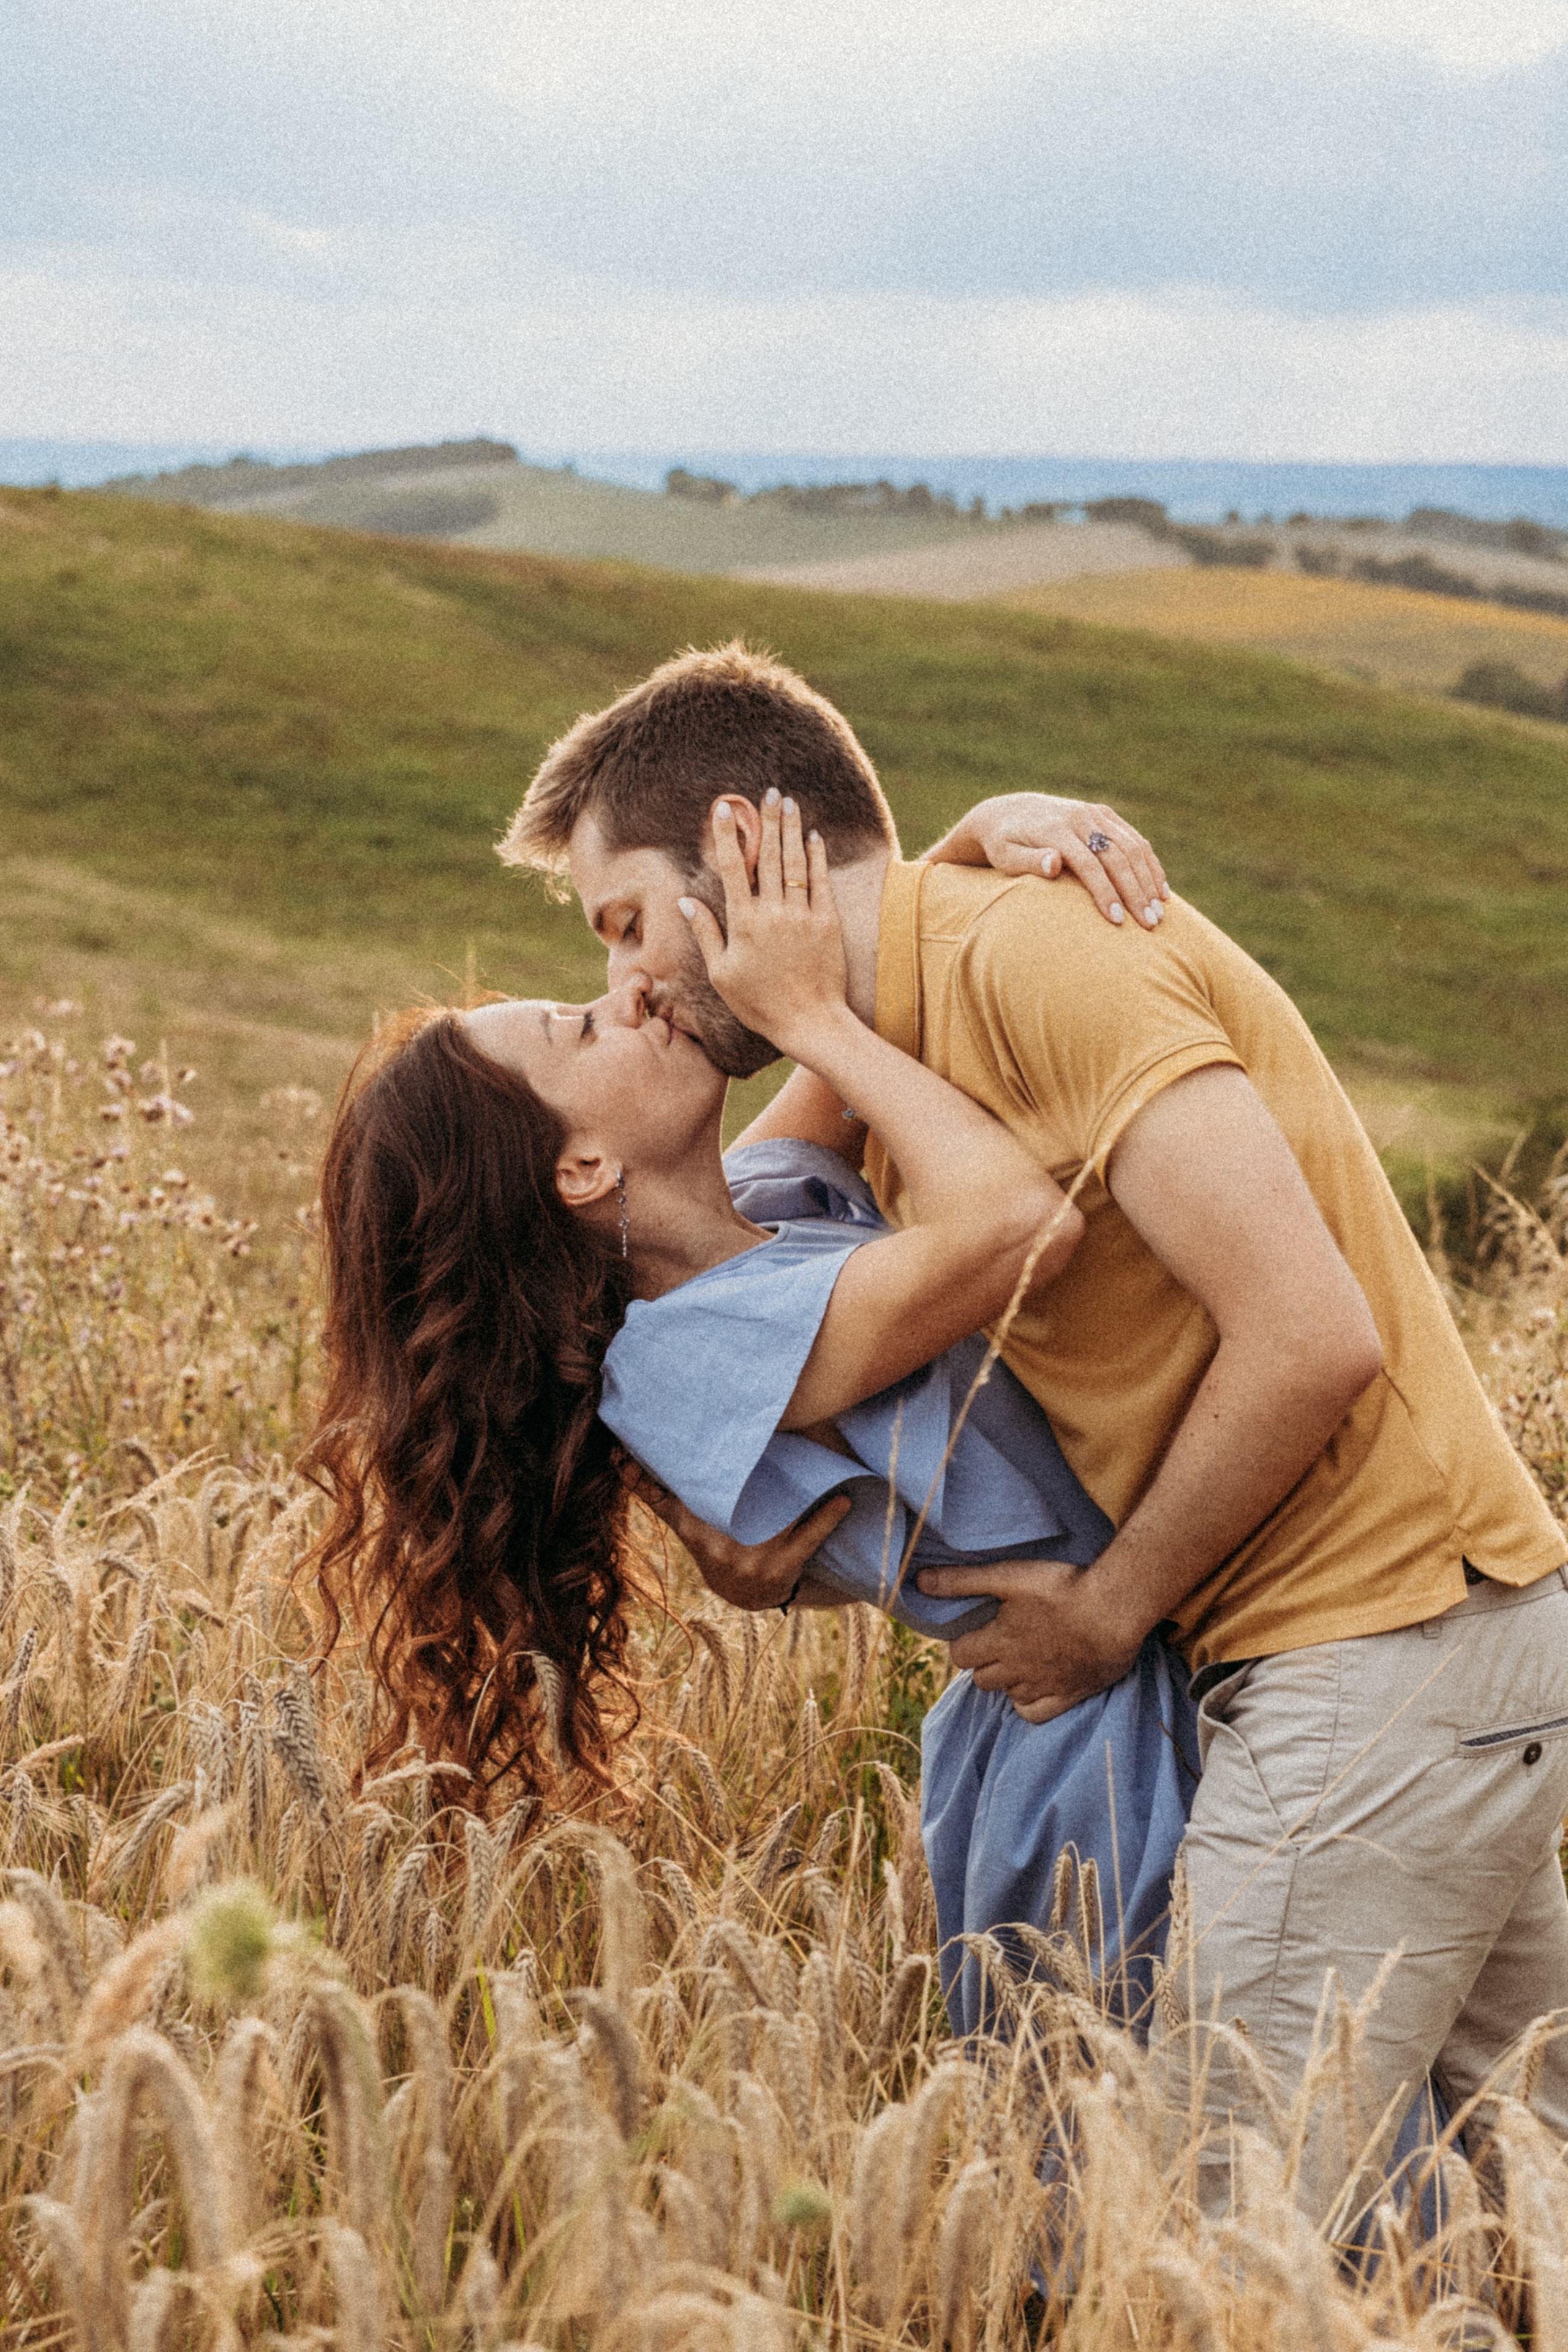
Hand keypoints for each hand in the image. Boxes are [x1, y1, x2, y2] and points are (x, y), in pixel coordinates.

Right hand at [622, 1462, 851, 1611]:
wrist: (752, 1596)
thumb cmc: (722, 1547)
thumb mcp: (692, 1526)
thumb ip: (663, 1495)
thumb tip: (620, 1459)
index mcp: (694, 1528)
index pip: (662, 1498)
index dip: (638, 1477)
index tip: (619, 1451)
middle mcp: (718, 1544)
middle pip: (728, 1499)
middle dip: (734, 1468)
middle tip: (749, 1425)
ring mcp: (750, 1558)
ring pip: (777, 1512)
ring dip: (800, 1487)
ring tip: (820, 1453)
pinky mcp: (781, 1569)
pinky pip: (808, 1537)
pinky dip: (826, 1516)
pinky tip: (843, 1498)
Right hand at [679, 791, 848, 1057]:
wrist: (810, 1022)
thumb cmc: (760, 1004)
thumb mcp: (722, 973)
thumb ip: (705, 933)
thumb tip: (686, 901)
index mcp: (743, 923)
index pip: (732, 868)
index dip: (728, 835)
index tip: (724, 808)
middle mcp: (772, 912)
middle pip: (767, 856)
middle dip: (767, 820)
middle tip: (769, 791)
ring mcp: (802, 915)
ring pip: (794, 863)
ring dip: (791, 830)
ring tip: (790, 803)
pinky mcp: (827, 922)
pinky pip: (821, 881)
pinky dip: (817, 857)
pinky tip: (814, 837)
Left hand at [914, 1559, 1142, 1721]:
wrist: (1115, 1608)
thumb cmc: (1062, 1587)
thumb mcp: (1008, 1575)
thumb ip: (963, 1581)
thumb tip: (919, 1581)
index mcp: (998, 1641)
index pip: (960, 1655)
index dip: (965, 1642)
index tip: (979, 1629)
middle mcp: (1016, 1670)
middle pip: (981, 1678)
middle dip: (985, 1661)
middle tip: (1002, 1641)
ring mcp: (1042, 1685)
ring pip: (1008, 1694)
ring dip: (1008, 1679)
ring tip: (1022, 1657)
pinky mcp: (1068, 1695)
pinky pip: (1035, 1713)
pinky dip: (1029, 1702)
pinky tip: (1035, 1684)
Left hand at [923, 794, 1168, 930]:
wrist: (1009, 812)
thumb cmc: (1003, 845)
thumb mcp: (1005, 856)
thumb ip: (1028, 862)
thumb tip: (1054, 864)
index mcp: (1056, 830)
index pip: (1089, 864)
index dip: (1105, 893)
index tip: (1117, 922)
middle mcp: (1080, 818)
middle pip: (1117, 856)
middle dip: (1136, 892)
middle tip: (1149, 924)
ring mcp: (1095, 814)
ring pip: (1133, 847)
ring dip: (1149, 881)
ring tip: (1159, 914)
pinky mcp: (1105, 815)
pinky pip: (1135, 840)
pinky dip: (1151, 865)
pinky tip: (1161, 891)